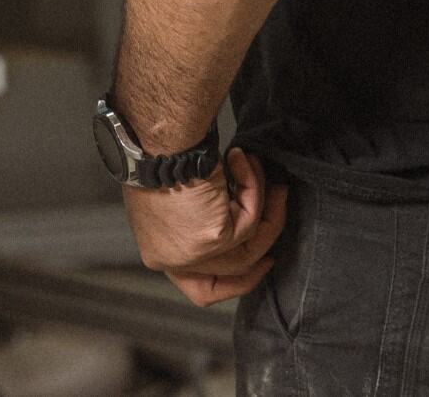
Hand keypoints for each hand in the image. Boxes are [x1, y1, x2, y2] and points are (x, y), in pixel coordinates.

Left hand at [121, 147, 286, 304]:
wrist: (151, 140)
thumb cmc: (152, 155)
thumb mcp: (167, 198)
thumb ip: (193, 220)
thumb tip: (226, 218)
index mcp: (159, 251)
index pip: (199, 288)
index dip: (235, 281)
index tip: (260, 261)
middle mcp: (172, 260)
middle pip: (233, 273)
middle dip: (263, 242)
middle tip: (277, 214)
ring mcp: (192, 255)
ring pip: (248, 247)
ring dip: (266, 209)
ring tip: (270, 178)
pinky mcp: (211, 239)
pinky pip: (249, 220)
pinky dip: (253, 188)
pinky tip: (244, 161)